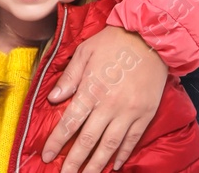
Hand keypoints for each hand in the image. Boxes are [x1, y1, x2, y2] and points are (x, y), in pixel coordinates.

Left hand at [42, 26, 167, 172]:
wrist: (151, 37)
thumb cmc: (115, 42)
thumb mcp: (86, 51)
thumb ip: (70, 77)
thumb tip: (54, 99)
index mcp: (92, 90)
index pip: (70, 123)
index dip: (56, 142)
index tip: (47, 156)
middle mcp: (109, 106)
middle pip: (88, 141)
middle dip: (74, 162)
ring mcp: (129, 112)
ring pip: (110, 145)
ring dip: (96, 164)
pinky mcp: (145, 113)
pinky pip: (132, 139)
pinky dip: (122, 154)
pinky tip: (114, 165)